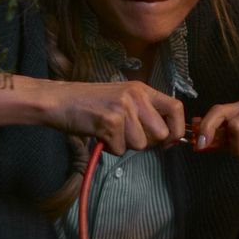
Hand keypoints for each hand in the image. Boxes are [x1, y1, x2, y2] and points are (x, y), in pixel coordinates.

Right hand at [42, 79, 186, 155]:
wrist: (60, 100)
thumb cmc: (91, 103)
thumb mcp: (123, 99)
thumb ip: (146, 113)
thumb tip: (169, 137)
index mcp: (142, 89)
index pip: (177, 108)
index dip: (177, 128)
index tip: (168, 140)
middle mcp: (136, 96)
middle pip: (160, 133)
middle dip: (147, 142)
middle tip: (127, 136)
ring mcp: (123, 108)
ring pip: (140, 144)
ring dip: (125, 145)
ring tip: (109, 131)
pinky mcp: (110, 122)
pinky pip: (120, 149)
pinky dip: (110, 148)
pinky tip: (99, 134)